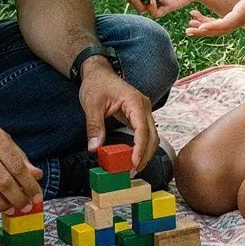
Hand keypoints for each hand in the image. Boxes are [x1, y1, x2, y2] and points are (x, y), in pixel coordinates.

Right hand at [0, 109, 42, 212]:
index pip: (16, 166)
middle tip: (26, 206)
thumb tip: (36, 175)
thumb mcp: (1, 137)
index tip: (37, 195)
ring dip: (2, 205)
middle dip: (18, 198)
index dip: (29, 184)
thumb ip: (19, 157)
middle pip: (3, 182)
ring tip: (11, 209)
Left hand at [79, 58, 157, 172]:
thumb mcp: (91, 105)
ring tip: (132, 169)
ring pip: (152, 137)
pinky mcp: (139, 116)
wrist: (98, 72)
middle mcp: (144, 107)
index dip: (139, 148)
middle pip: (152, 136)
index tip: (134, 164)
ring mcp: (143, 111)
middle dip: (144, 156)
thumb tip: (94, 147)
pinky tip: (132, 158)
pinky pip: (145, 134)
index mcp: (135, 102)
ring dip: (144, 154)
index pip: (142, 129)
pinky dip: (141, 147)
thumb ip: (94, 126)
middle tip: (132, 173)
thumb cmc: (96, 84)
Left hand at [185, 0, 244, 36]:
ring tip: (189, 24)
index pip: (225, 24)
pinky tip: (197, 15)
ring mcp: (237, 18)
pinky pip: (220, 21)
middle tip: (188, 30)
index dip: (212, 27)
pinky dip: (208, 21)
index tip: (199, 28)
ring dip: (204, 27)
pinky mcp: (236, 14)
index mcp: (242, 14)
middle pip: (219, 30)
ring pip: (218, 27)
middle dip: (203, 31)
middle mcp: (239, 19)